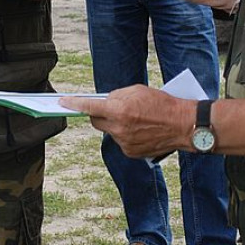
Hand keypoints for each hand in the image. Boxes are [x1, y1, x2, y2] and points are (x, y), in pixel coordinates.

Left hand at [60, 85, 194, 158]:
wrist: (183, 125)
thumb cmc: (162, 103)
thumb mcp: (137, 90)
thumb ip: (117, 96)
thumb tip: (103, 101)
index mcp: (119, 110)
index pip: (89, 106)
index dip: (73, 104)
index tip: (61, 102)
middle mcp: (119, 128)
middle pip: (96, 121)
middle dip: (99, 113)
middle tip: (109, 108)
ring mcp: (124, 143)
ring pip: (110, 131)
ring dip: (115, 124)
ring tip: (135, 118)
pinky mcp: (131, 153)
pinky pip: (120, 141)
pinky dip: (125, 134)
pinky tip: (140, 129)